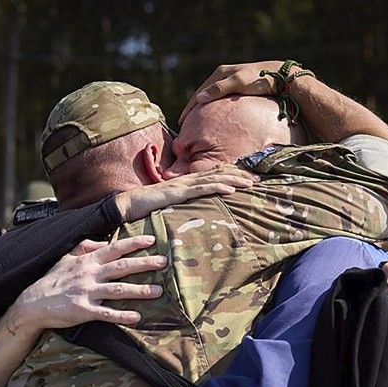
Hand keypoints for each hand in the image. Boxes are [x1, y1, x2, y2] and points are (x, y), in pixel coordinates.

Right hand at [9, 235, 166, 332]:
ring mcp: (86, 293)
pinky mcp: (83, 311)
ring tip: (158, 291)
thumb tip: (102, 242)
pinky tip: (136, 317)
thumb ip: (84, 247)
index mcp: (86, 261)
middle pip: (122, 266)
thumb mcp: (65, 258)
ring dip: (139, 290)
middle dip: (144, 263)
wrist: (32, 303)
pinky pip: (106, 313)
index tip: (151, 239)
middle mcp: (89, 274)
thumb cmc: (51, 281)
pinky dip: (122, 315)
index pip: (114, 248)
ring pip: (118, 289)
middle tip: (164, 262)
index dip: (133, 243)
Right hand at [115, 165, 256, 220]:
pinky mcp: (177, 193)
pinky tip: (230, 189)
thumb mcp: (171, 205)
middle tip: (259, 180)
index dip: (232, 174)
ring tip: (250, 183)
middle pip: (218, 173)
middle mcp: (187, 180)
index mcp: (186, 182)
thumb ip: (184, 205)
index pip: (213, 174)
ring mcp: (183, 185)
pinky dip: (217, 187)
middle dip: (239, 175)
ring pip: (213, 179)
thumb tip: (197, 212)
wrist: (128, 205)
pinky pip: (201, 189)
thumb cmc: (147, 208)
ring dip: (233, 180)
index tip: (250, 179)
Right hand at [178, 61, 309, 125]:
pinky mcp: (238, 87)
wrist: (281, 77)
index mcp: (220, 73)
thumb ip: (218, 90)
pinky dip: (212, 107)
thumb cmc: (259, 80)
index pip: (199, 93)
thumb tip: (199, 99)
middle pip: (203, 94)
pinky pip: (220, 99)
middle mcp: (223, 75)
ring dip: (202, 109)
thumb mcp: (238, 83)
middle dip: (193, 109)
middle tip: (183, 124)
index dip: (189, 108)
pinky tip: (212, 116)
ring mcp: (231, 80)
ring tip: (195, 122)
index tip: (181, 122)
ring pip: (211, 97)